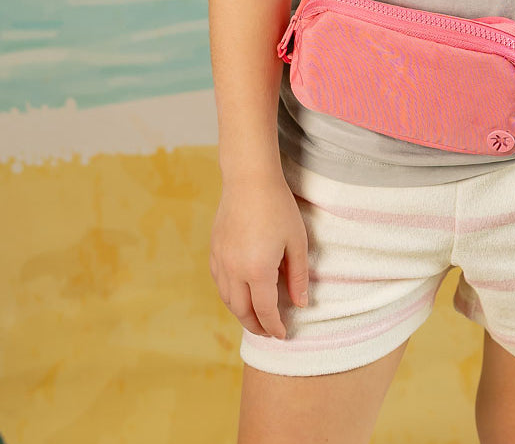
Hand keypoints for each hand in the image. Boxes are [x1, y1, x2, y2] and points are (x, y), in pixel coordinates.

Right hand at [210, 172, 309, 340]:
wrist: (249, 179)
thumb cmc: (278, 207)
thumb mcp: (296, 241)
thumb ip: (298, 276)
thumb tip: (300, 304)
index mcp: (257, 270)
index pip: (265, 311)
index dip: (275, 327)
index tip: (283, 335)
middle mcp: (234, 270)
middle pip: (242, 311)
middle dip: (256, 326)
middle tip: (269, 332)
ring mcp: (220, 260)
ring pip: (227, 299)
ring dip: (241, 313)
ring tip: (256, 316)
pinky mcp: (214, 249)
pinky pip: (219, 282)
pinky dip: (229, 295)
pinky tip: (240, 293)